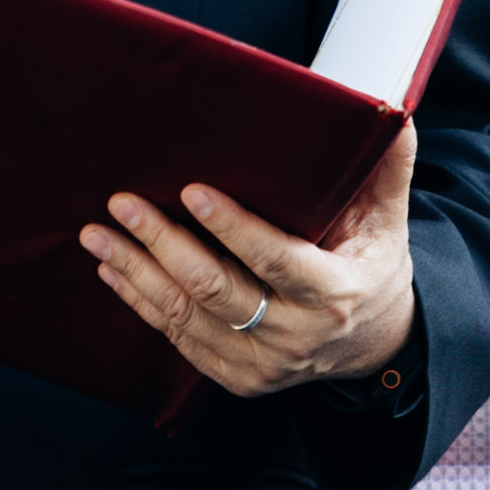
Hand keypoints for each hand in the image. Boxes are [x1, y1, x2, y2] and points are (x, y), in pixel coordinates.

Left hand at [87, 118, 421, 401]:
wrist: (372, 344)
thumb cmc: (371, 265)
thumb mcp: (387, 221)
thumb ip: (386, 169)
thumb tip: (392, 112)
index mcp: (334, 294)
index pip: (274, 259)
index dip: (231, 227)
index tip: (190, 191)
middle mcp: (295, 337)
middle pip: (216, 290)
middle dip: (162, 243)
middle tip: (122, 203)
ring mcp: (262, 365)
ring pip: (186, 317)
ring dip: (136, 272)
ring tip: (97, 234)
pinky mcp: (236, 378)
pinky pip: (178, 339)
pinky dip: (141, 302)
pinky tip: (113, 270)